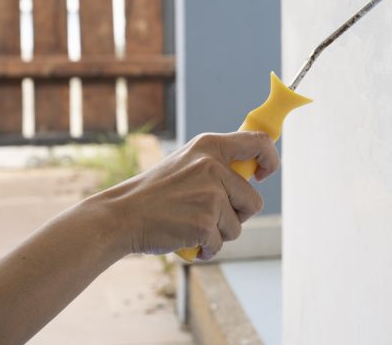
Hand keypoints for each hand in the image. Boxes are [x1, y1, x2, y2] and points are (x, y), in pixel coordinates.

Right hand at [96, 131, 279, 259]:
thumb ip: (217, 164)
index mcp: (210, 146)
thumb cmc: (155, 193)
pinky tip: (186, 239)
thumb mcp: (187, 163)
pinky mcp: (205, 222)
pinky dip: (206, 248)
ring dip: (219, 233)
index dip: (271, 160)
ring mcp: (210, 194)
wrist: (120, 216)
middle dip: (238, 215)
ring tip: (190, 225)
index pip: (260, 143)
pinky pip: (221, 243)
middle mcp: (213, 166)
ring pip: (238, 226)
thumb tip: (255, 168)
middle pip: (254, 200)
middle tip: (210, 216)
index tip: (263, 175)